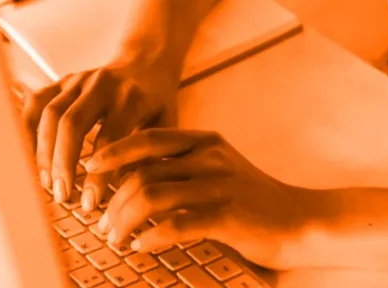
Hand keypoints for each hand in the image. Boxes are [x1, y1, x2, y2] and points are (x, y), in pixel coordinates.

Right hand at [22, 55, 180, 211]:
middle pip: (72, 123)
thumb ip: (148, 154)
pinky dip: (27, 128)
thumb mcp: (165, 124)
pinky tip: (29, 156)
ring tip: (47, 183)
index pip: (109, 139)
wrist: (147, 61)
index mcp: (133, 97)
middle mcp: (104, 84)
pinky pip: (37, 101)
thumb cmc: (156, 100)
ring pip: (51, 114)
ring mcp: (81, 79)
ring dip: (43, 152)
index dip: (97, 176)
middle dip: (62, 164)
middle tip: (61, 196)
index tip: (89, 204)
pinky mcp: (64, 79)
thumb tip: (125, 192)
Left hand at [85, 128, 315, 270]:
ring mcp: (220, 185)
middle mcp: (211, 157)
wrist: (297, 219)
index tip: (90, 169)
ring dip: (125, 223)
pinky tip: (142, 247)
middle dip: (114, 202)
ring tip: (117, 239)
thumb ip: (182, 167)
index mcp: (206, 141)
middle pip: (143, 173)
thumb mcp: (217, 170)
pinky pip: (175, 225)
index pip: (149, 139)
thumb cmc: (250, 198)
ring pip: (152, 198)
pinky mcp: (228, 216)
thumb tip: (132, 178)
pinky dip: (150, 238)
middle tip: (103, 225)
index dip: (115, 152)